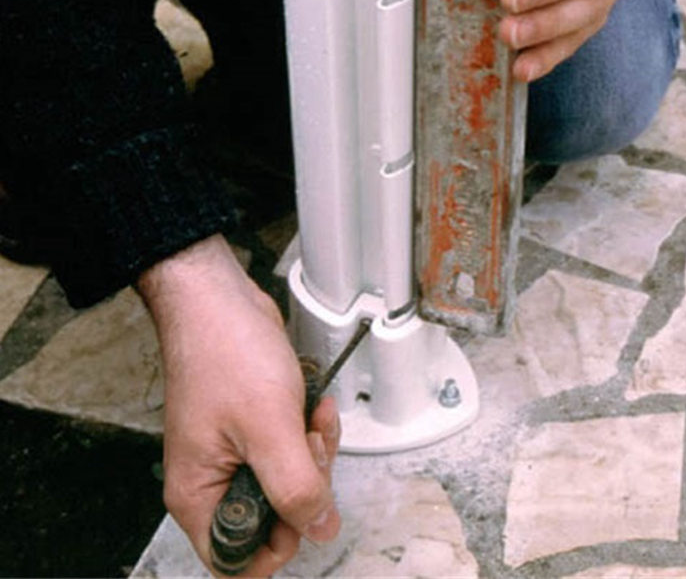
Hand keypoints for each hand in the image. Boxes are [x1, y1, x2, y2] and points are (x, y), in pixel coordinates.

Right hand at [138, 235, 340, 576]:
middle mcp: (214, 479)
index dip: (278, 545)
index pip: (236, 560)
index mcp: (199, 494)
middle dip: (305, 484)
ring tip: (313, 417)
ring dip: (313, 452)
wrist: (220, 300)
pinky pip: (292, 448)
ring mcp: (236, 452)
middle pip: (273, 520)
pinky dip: (309, 430)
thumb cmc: (225, 351)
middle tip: (309, 445)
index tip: (303, 506)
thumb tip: (319, 529)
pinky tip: (313, 405)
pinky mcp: (256, 427)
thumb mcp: (268, 427)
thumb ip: (296, 487)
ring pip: (289, 482)